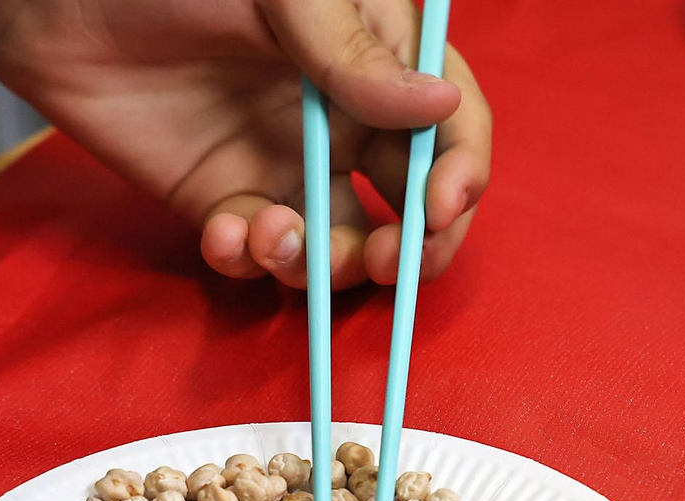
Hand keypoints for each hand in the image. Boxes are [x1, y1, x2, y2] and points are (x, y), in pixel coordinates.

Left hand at [0, 0, 491, 288]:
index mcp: (375, 56)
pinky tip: (227, 237)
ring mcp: (284, 165)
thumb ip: (354, 53)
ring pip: (342, 244)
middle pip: (412, 203)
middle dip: (413, 246)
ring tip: (278, 241)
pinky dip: (250, 261)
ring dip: (327, 265)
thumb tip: (438, 107)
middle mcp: (342, 119)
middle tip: (390, 262)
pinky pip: (259, 253)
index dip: (461, 170)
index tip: (442, 205)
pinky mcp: (223, 201)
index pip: (451, 123)